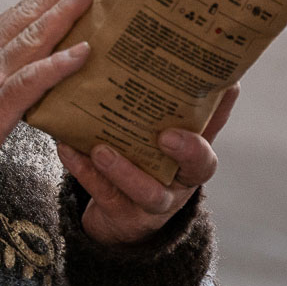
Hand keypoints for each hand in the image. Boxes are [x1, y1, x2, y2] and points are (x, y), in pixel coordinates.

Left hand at [58, 83, 239, 244]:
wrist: (122, 215)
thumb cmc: (148, 163)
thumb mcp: (170, 140)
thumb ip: (187, 110)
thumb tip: (215, 69)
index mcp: (193, 161)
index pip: (214, 138)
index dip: (219, 119)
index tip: (219, 97)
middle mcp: (179, 182)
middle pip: (194, 169)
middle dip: (185, 150)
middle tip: (165, 133)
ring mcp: (151, 202)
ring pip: (146, 191)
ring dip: (124, 169)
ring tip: (101, 149)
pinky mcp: (119, 212)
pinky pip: (101, 192)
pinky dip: (83, 170)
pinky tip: (67, 147)